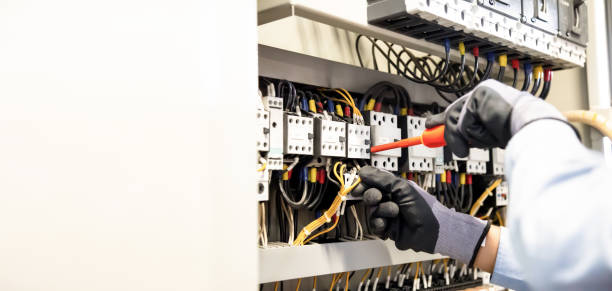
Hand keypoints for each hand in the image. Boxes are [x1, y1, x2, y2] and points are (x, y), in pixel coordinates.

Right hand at [354, 166, 489, 264]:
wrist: (432, 230)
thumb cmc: (423, 207)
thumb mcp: (402, 187)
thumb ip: (381, 178)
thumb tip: (363, 171)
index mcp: (394, 188)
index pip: (373, 183)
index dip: (365, 184)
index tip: (359, 185)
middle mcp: (390, 201)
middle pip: (369, 196)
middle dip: (371, 196)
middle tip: (378, 197)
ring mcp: (388, 216)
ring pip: (371, 211)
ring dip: (381, 210)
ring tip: (394, 212)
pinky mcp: (387, 230)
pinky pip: (374, 226)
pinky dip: (380, 223)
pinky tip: (387, 224)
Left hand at [426, 79, 567, 156]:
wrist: (533, 130)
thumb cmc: (517, 134)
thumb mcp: (487, 136)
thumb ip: (470, 135)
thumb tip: (456, 146)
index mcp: (489, 102)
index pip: (461, 109)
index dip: (444, 118)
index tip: (430, 124)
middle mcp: (484, 94)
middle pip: (453, 113)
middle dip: (446, 130)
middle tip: (433, 129)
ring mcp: (481, 93)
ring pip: (456, 120)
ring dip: (468, 136)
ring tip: (491, 135)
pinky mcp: (479, 95)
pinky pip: (464, 122)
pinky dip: (474, 132)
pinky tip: (493, 128)